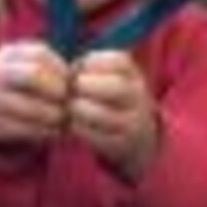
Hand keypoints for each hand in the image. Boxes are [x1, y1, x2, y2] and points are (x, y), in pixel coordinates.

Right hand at [0, 41, 69, 149]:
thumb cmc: (14, 82)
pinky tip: (56, 131)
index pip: (39, 54)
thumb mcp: (22, 64)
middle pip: (33, 76)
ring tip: (65, 118)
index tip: (70, 81)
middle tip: (67, 100)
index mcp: (7, 55)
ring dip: (56, 115)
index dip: (60, 68)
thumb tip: (77, 80)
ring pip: (32, 108)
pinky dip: (46, 132)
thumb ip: (47, 67)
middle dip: (57, 89)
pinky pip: (26, 130)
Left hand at [67, 50, 159, 180]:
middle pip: (117, 87)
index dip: (93, 62)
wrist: (138, 136)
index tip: (80, 68)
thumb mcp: (108, 77)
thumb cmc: (111, 97)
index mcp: (133, 76)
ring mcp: (132, 123)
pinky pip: (95, 136)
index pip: (119, 61)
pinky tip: (73, 123)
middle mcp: (137, 98)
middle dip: (87, 85)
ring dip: (79, 109)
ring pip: (103, 114)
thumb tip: (68, 72)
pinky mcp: (120, 144)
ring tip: (71, 106)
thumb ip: (87, 67)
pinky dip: (79, 128)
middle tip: (73, 88)